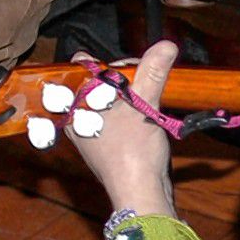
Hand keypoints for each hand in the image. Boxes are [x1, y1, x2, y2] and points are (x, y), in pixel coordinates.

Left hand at [64, 39, 178, 217]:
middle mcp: (76, 118)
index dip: (103, 63)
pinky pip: (116, 116)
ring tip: (146, 99)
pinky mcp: (107, 143)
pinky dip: (130, 110)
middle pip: (97, 81)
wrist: (140, 193)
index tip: (127, 68)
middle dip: (122, 79)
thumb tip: (166, 45)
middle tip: (143, 82)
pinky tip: (146, 113)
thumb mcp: (143, 105)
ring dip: (129, 95)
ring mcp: (91, 131)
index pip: (79, 68)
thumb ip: (151, 73)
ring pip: (108, 99)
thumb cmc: (132, 151)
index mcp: (74, 106)